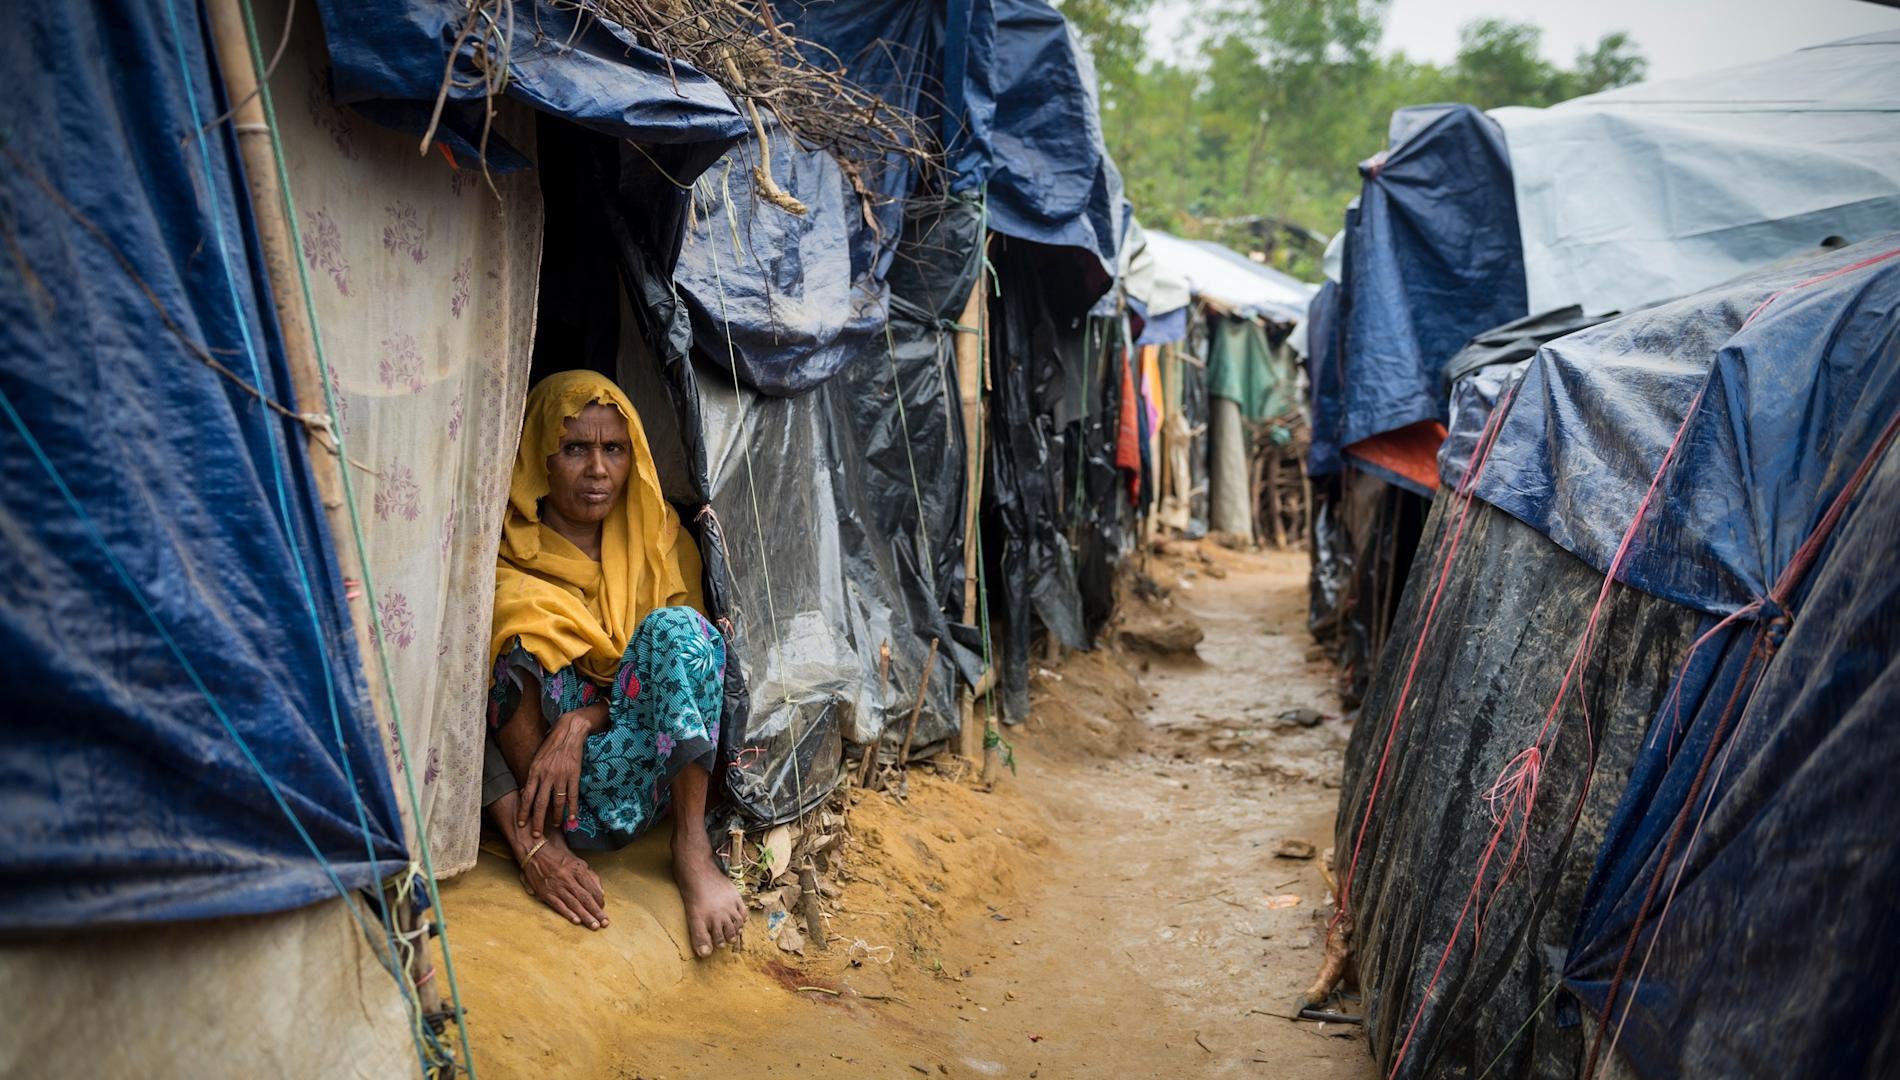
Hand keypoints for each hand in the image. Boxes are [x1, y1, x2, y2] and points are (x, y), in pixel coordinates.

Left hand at [517, 703, 604, 835]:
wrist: (568, 732)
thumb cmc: (551, 746)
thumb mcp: (536, 759)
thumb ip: (532, 777)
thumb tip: (526, 793)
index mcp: (534, 772)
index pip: (526, 797)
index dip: (523, 812)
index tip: (520, 824)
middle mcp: (546, 775)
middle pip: (540, 804)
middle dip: (537, 821)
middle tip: (536, 835)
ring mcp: (561, 776)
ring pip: (557, 802)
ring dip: (555, 816)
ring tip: (554, 826)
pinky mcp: (573, 775)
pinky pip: (572, 795)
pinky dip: (572, 808)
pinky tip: (572, 817)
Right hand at [519, 829, 607, 929]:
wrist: (535, 852)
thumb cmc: (559, 858)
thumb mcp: (578, 862)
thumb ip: (591, 876)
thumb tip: (601, 892)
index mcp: (577, 869)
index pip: (592, 888)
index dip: (599, 900)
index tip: (604, 908)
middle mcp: (568, 878)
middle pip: (585, 898)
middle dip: (596, 912)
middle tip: (604, 923)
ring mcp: (556, 886)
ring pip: (574, 904)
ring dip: (585, 916)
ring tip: (594, 925)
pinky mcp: (546, 893)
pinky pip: (558, 905)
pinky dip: (568, 914)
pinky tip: (576, 921)